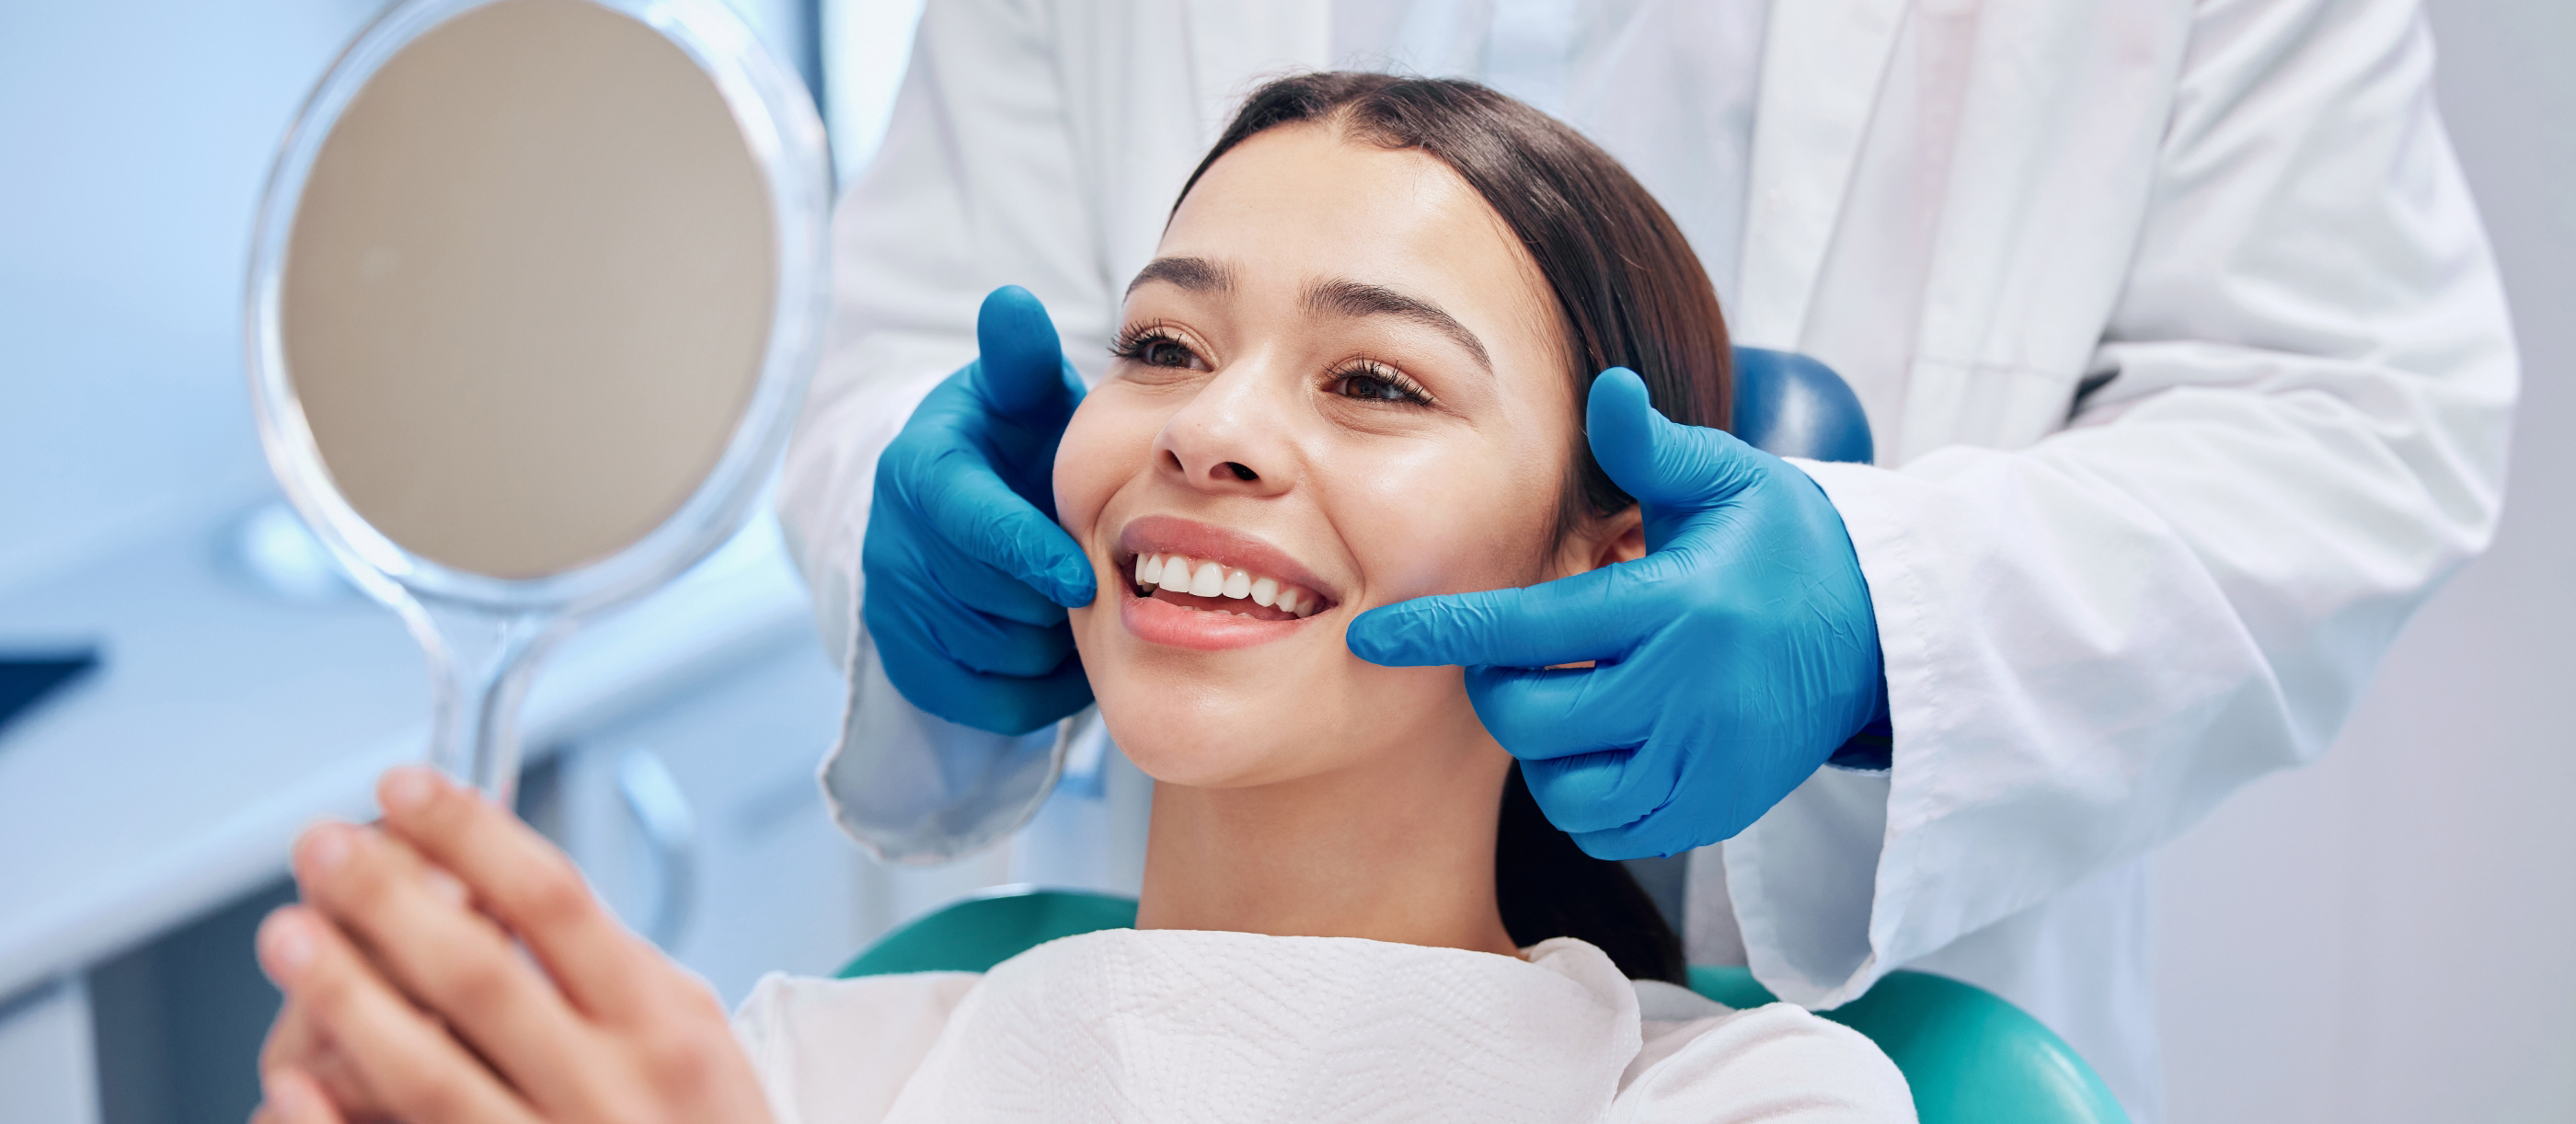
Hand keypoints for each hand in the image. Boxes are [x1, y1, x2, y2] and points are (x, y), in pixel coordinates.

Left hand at [251, 767, 771, 1123]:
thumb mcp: (697, 1042)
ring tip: (288, 935)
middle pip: (478, 973)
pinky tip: (289, 1086)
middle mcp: (611, 1092)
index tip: (408, 788)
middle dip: (387, 899)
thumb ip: (612, 974)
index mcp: (665, 1028)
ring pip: (429, 1073)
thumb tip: (492, 890)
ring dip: (345, 996)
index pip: (555, 901)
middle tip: (322, 846)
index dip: (470, 835)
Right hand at [863, 285, 1094, 734]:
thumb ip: (1021, 359)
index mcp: (919, 471)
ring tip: (1079, 606)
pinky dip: (1038, 689)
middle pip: (991, 600)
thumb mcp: (1019, 395)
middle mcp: (891, 543)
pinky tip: (1061, 648)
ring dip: (1052, 642)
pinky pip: (987, 702)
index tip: (1082, 578)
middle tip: (1100, 579)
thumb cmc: (1012, 444)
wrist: (965, 508)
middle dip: (1053, 597)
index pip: (969, 525)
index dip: (1028, 555)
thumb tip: (1012, 303)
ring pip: (995, 656)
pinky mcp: (907, 665)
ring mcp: (894, 609)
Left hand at [1346, 368, 1887, 858]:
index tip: (1374, 636)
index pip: (1531, 628)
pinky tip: (1601, 745)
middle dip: (1498, 687)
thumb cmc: (1784, 544)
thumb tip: (1605, 386)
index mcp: (1676, 605)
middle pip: (1532, 717)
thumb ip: (1652, 447)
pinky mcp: (1717, 809)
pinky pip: (1611, 827)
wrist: (1880, 633)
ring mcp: (1704, 762)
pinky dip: (1584, 796)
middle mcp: (1687, 693)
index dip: (1443, 634)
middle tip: (1518, 656)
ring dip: (1542, 747)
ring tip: (1568, 697)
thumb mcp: (1728, 480)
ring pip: (1564, 786)